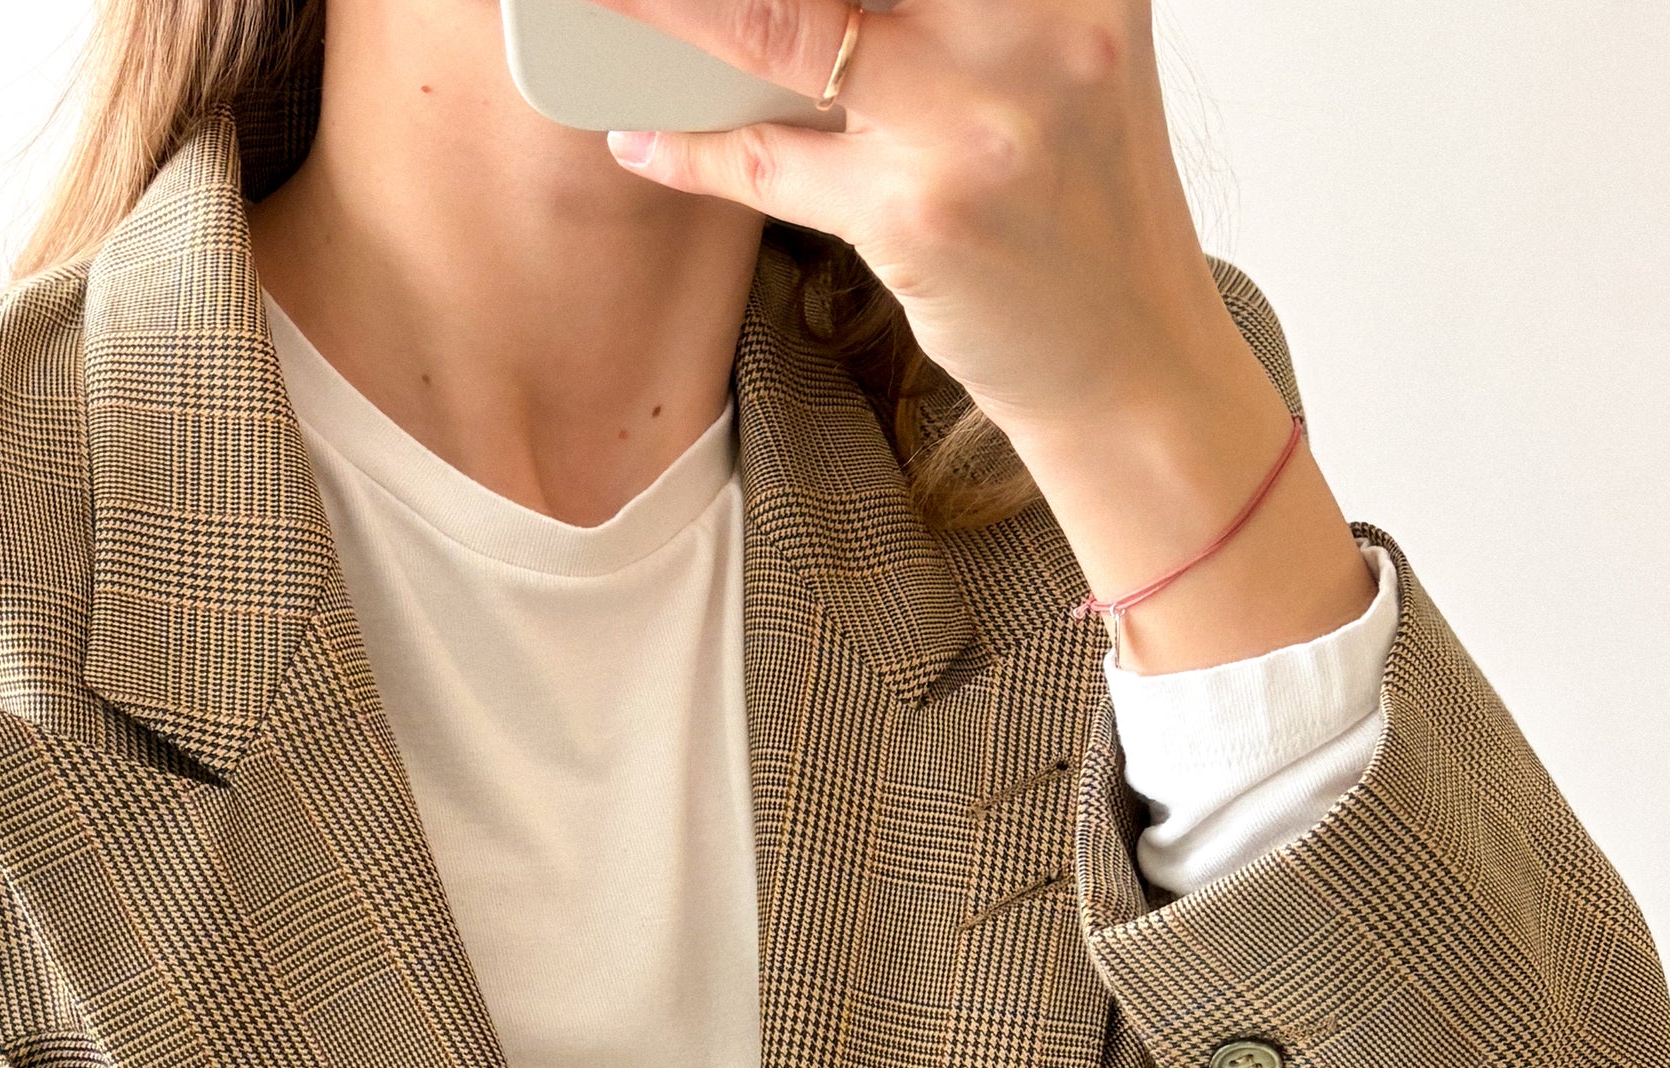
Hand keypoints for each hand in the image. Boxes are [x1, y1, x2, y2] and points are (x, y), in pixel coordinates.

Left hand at [601, 0, 1376, 669]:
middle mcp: (1036, 16)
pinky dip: (693, 149)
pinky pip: (770, 161)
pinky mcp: (922, 215)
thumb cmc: (1079, 204)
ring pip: (779, 22)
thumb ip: (959, 5)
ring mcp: (975, 117)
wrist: (1134, 365)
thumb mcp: (1052, 53)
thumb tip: (819, 4)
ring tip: (599, 1)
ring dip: (668, 11)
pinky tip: (643, 137)